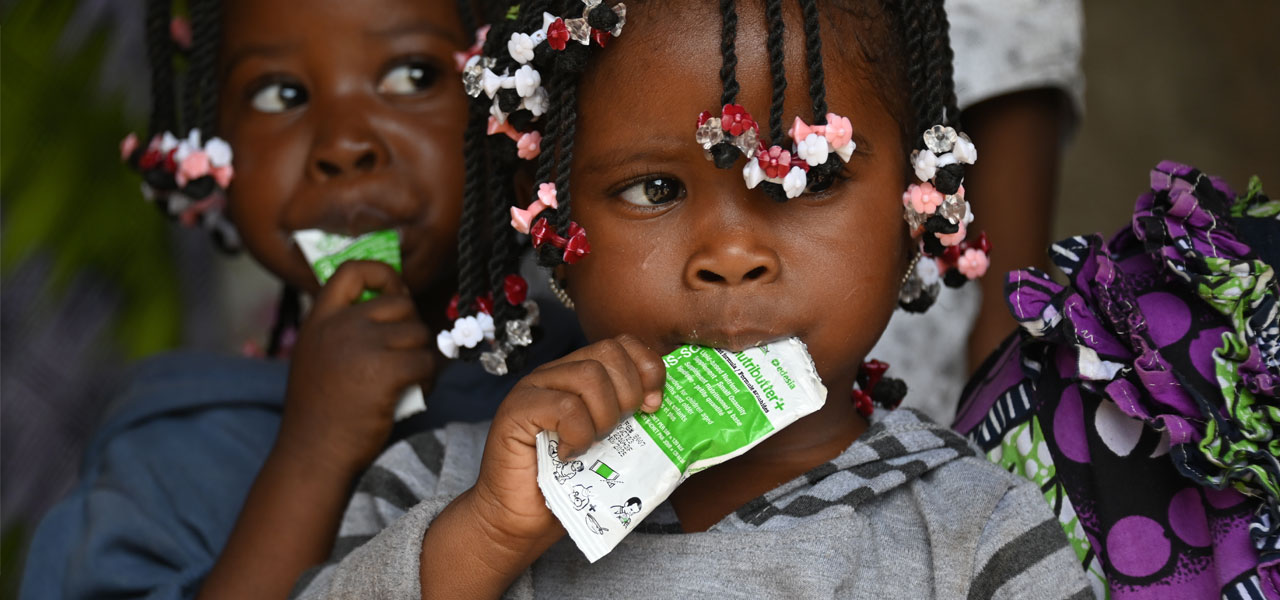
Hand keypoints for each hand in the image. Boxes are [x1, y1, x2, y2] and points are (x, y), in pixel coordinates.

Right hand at [278, 260, 435, 475]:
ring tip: (411, 378)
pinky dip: (428, 377)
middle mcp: (340, 325)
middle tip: (408, 354)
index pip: (353, 270)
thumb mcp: (317, 355)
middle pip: (400, 303)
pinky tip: (415, 391)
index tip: (396, 295)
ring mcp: (363, 346)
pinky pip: (426, 361)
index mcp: (320, 319)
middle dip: (412, 328)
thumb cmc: (320, 411)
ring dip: (423, 355)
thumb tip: (396, 308)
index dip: (383, 275)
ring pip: (419, 333)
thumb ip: (344, 329)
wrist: (313, 452)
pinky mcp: (386, 370)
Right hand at [464, 335, 665, 546]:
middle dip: (629, 392)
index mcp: (581, 376)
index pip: (622, 345)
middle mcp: (557, 374)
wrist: (520, 520)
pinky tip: (571, 454)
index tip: (654, 405)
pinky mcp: (516, 410)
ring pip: (589, 375)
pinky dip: (578, 433)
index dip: (647, 368)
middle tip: (621, 428)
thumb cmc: (568, 487)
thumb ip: (636, 426)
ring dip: (604, 415)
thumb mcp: (614, 450)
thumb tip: (675, 417)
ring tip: (594, 443)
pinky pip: (564, 406)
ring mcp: (534, 388)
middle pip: (609, 353)